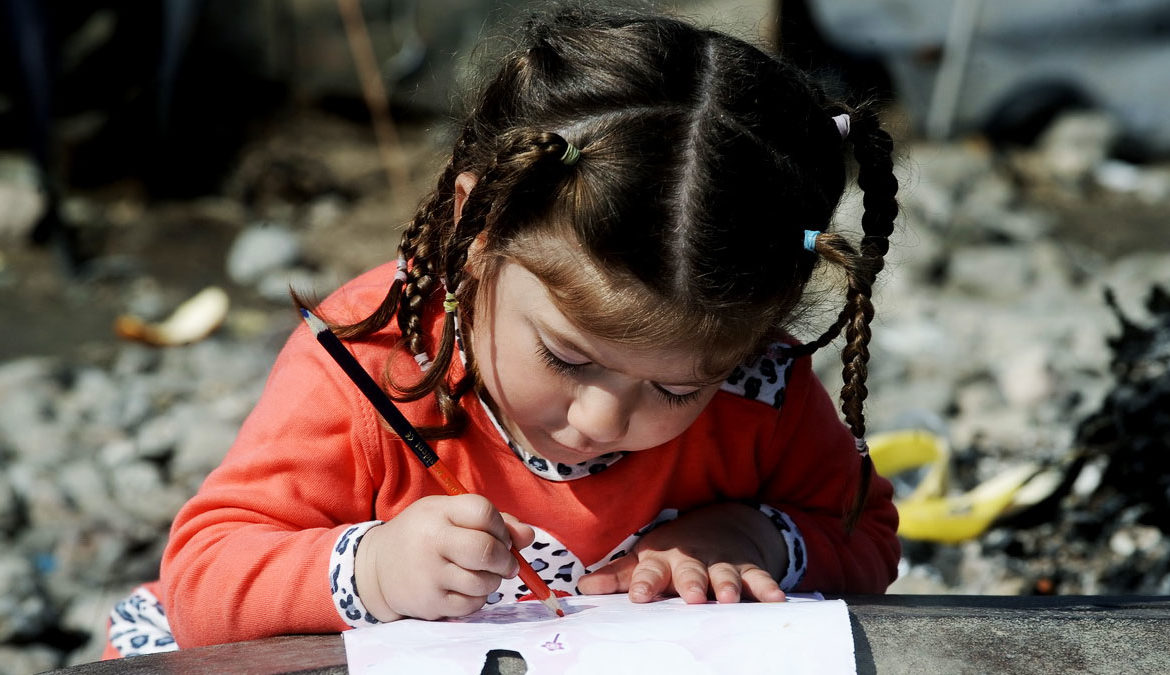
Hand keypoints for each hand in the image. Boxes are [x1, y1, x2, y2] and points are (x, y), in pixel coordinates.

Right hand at [354, 494, 534, 620]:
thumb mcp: (448, 515)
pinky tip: (466, 588)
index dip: (501, 526)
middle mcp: (432, 543)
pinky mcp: (431, 604)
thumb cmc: (423, 536)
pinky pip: (473, 604)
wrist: (377, 568)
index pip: (484, 512)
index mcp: (438, 513)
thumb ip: (492, 521)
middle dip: (506, 559)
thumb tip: (529, 537)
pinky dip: (478, 598)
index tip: (500, 535)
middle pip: (486, 550)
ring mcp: (430, 576)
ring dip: (494, 580)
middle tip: (506, 562)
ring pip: (484, 582)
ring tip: (483, 574)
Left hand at [577, 502, 787, 603]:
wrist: (720, 525)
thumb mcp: (644, 558)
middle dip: (691, 583)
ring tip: (730, 599)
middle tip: (692, 597)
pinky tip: (777, 600)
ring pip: (725, 574)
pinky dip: (768, 587)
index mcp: (661, 560)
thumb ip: (618, 575)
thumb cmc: (673, 551)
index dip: (643, 582)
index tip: (638, 596)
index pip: (648, 572)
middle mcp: (691, 560)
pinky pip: (759, 577)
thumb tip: (583, 588)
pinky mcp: (747, 568)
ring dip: (728, 585)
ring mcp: (721, 563)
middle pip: (690, 571)